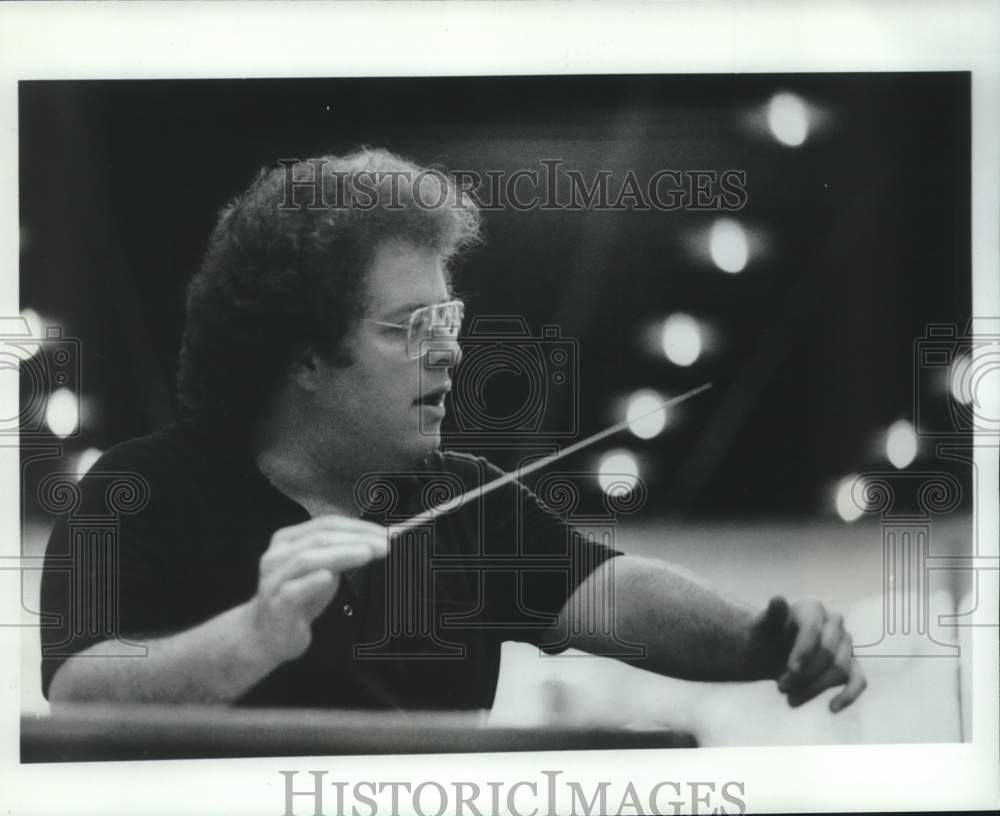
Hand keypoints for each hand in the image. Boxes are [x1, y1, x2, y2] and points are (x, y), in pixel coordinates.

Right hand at [249, 515, 388, 663]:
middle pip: (320, 537)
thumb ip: (343, 554)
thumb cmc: (299, 599)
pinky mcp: (276, 604)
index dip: (359, 526)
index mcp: (289, 540)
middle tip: (386, 544)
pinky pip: (293, 590)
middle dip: (356, 539)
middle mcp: (278, 554)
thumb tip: (380, 541)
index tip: (389, 532)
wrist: (265, 636)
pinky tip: (330, 577)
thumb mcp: (323, 570)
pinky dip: (312, 581)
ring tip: (368, 553)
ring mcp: (274, 579)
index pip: (327, 523)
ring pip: (307, 558)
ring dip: (341, 554)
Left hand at [751, 596, 866, 712]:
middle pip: (827, 653)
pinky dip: (848, 695)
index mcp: (812, 607)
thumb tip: (778, 599)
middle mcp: (834, 621)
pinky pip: (858, 680)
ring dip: (815, 687)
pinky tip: (832, 707)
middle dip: (805, 674)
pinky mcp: (851, 662)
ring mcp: (845, 642)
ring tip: (790, 698)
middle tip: (781, 688)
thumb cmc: (765, 636)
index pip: (813, 631)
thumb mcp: (762, 627)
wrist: (770, 648)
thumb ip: (771, 616)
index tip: (788, 673)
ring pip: (839, 669)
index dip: (802, 653)